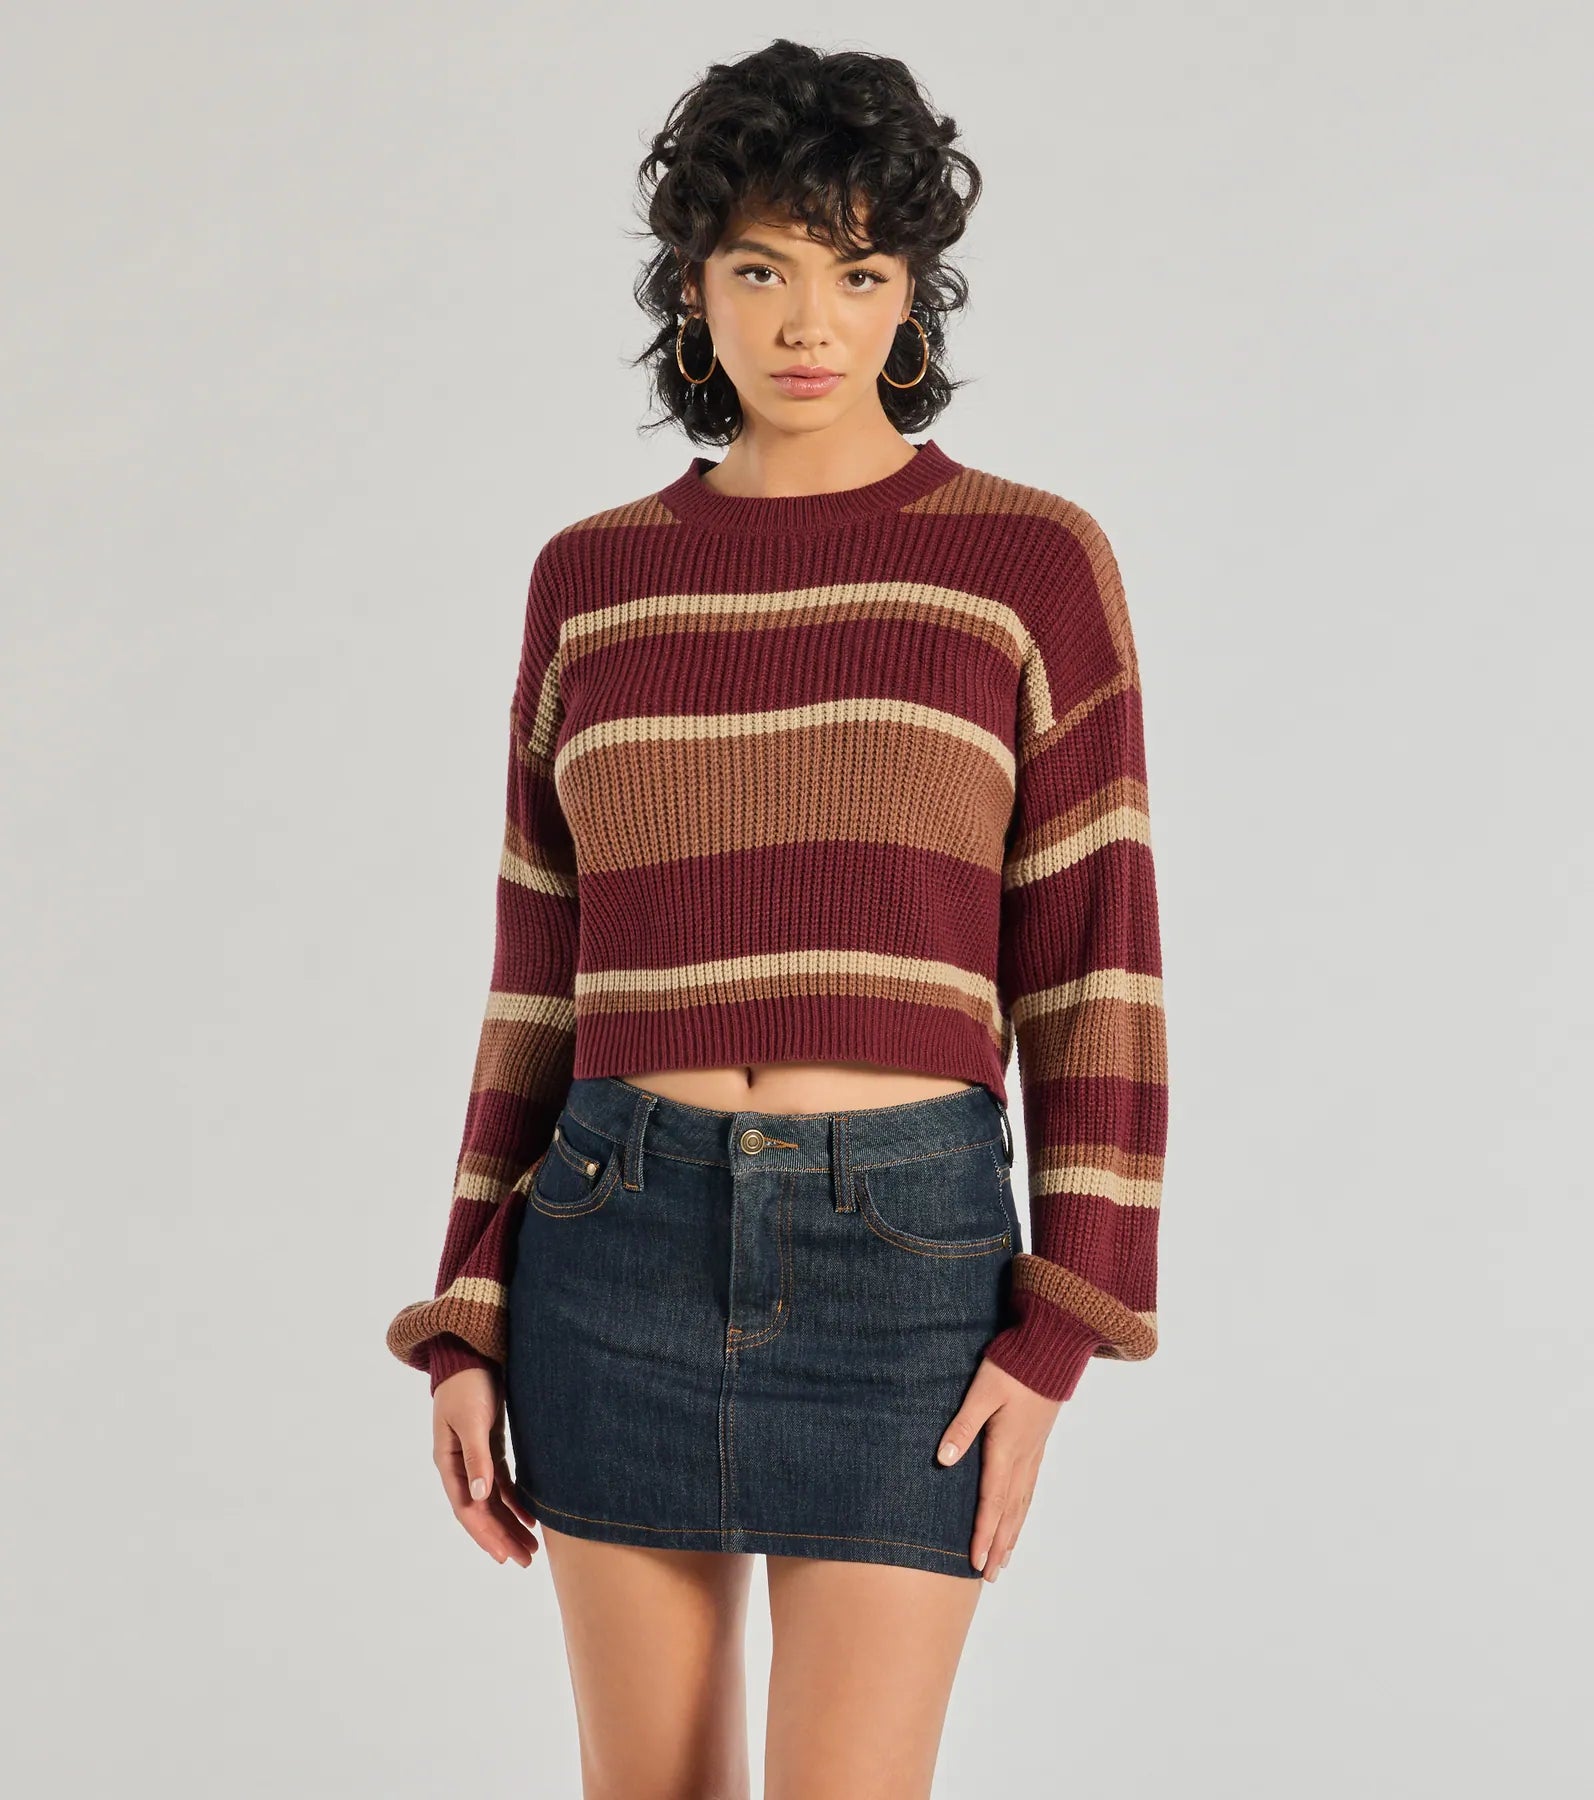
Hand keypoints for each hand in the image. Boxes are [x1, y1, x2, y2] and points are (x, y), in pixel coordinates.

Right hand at [432, 1366, 539, 1566]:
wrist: (472, 1354)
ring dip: (510, 1523)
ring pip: (493, 1501)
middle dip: (502, 1537)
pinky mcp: (490, 1446)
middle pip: (482, 1511)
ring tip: (531, 1548)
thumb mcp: (472, 1421)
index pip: (468, 1509)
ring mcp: (475, 1457)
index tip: (504, 1556)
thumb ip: (477, 1457)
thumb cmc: (468, 1385)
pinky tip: (531, 1517)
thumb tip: (480, 1497)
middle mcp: (460, 1466)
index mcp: (449, 1463)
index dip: (485, 1534)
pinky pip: (502, 1483)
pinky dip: (515, 1501)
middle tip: (526, 1560)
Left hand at [936, 1356, 1061, 1580]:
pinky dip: (1023, 1510)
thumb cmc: (1012, 1367)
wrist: (1052, 1349)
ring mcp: (1034, 1451)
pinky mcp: (1038, 1442)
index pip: (992, 1502)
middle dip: (998, 1544)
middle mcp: (1023, 1457)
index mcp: (1007, 1448)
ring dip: (1012, 1532)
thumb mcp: (981, 1392)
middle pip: (1009, 1511)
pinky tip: (1019, 1514)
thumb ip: (962, 1427)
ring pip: (1022, 1502)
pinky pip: (1030, 1487)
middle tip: (989, 1576)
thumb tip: (943, 1461)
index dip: (984, 1534)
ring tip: (1004, 1558)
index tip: (976, 1563)